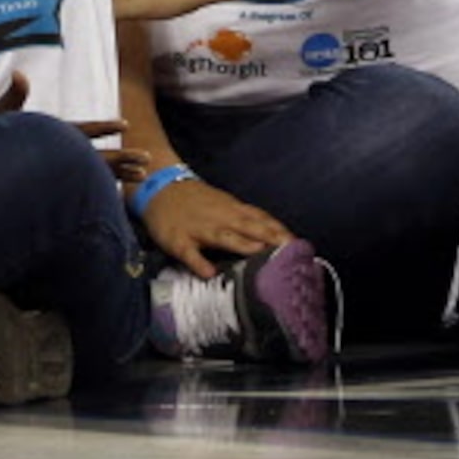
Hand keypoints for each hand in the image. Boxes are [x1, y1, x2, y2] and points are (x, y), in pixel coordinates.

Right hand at [141, 178, 294, 279]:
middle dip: (270, 237)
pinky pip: (188, 252)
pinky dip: (198, 262)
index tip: (300, 245)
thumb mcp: (223, 203)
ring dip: (242, 244)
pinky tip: (209, 273)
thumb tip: (275, 236)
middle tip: (291, 251)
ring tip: (261, 254)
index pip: (260, 219)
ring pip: (223, 236)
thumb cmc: (195, 200)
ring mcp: (198, 228)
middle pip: (248, 226)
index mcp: (231, 209)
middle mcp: (219, 217)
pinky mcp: (178, 240)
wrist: (158, 185)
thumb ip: (246, 219)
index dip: (280, 231)